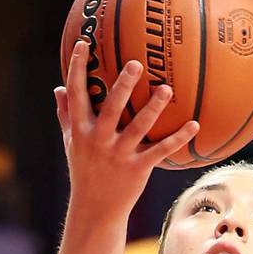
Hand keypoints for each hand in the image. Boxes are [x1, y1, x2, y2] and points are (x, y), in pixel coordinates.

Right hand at [55, 42, 198, 218]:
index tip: (83, 43)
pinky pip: (160, 151)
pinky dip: (178, 139)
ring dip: (154, 108)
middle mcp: (99, 140)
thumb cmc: (84, 171)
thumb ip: (65, 115)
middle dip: (122, 86)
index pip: (76, 94)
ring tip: (168, 88)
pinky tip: (195, 125)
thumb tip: (58, 88)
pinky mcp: (137, 169)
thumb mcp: (71, 143)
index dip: (76, 68)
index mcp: (81, 130)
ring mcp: (119, 155)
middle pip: (111, 108)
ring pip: (138, 127)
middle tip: (136, 64)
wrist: (94, 210)